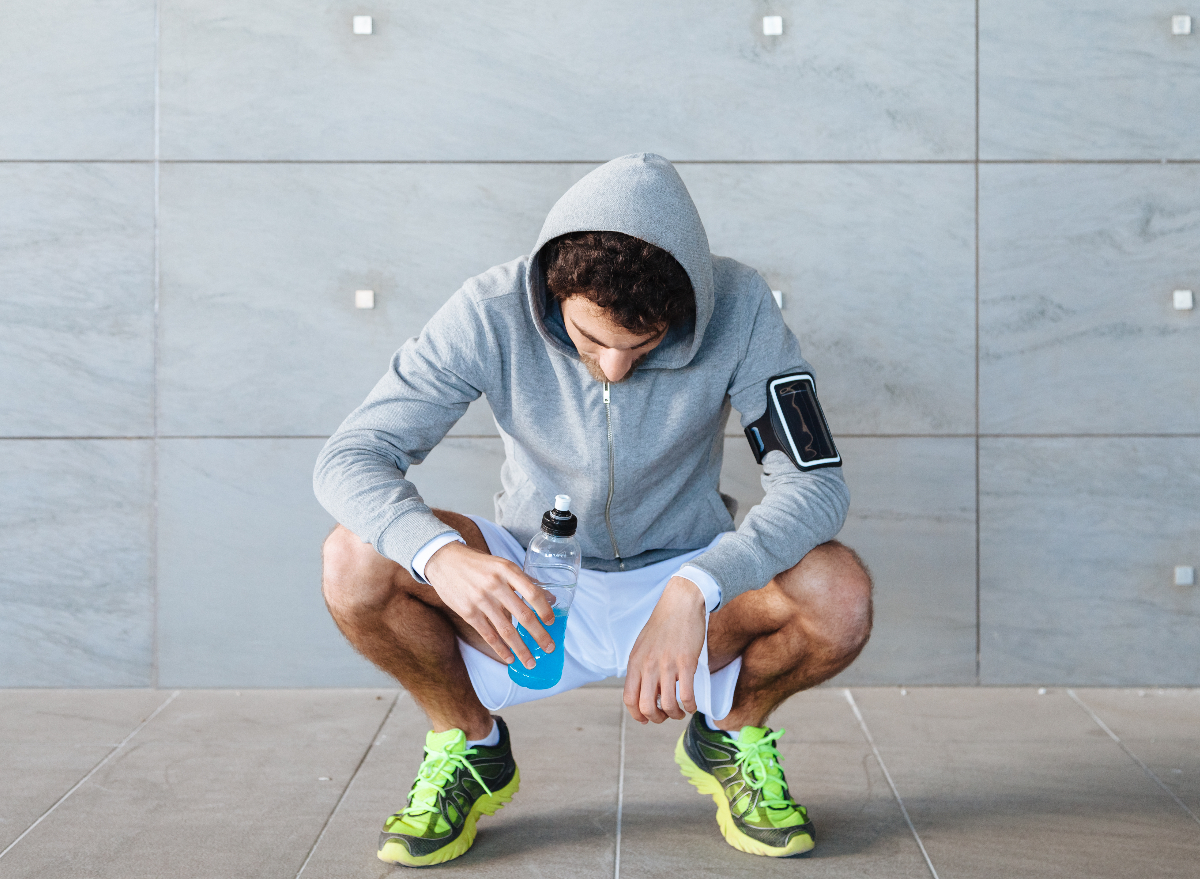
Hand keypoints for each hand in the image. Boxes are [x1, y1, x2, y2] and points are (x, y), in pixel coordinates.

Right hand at [424, 541, 555, 668]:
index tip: (551, 622)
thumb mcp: (502, 565)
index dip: (544, 610)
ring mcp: (481, 600)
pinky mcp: (468, 612)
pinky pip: (488, 635)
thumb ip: (525, 581)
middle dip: (539, 635)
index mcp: (508, 570)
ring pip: (506, 630)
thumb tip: (550, 598)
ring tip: (531, 662)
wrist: (445, 561)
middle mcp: (496, 585)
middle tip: (549, 648)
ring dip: (521, 649)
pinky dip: (500, 649)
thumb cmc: (478, 564)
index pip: (533, 593)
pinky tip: (509, 658)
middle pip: (523, 615)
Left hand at [623, 576, 705, 723]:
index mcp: (635, 662)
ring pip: (667, 704)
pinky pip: (687, 695)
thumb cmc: (663, 625)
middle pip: (646, 706)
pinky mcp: (686, 663)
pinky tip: (692, 705)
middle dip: (656, 718)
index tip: (646, 719)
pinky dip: (690, 706)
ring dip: (674, 715)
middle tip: (665, 715)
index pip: (629, 699)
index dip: (637, 715)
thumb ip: (640, 668)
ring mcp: (667, 665)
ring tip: (679, 712)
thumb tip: (643, 691)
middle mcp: (648, 665)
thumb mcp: (643, 646)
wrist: (680, 604)